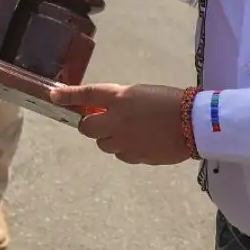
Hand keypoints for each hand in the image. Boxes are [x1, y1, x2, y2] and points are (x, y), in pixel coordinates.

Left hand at [48, 82, 193, 164]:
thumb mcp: (141, 92)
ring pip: (103, 144)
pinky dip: (125, 149)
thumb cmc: (171, 101)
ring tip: (128, 131)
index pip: (86, 94)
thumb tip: (105, 110)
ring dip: (108, 138)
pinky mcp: (136, 156)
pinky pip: (121, 154)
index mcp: (119, 97)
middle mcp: (116, 119)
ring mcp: (124, 141)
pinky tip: (141, 141)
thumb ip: (120, 101)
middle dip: (91, 124)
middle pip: (86, 128)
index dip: (68, 95)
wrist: (196, 123)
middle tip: (102, 120)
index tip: (53, 95)